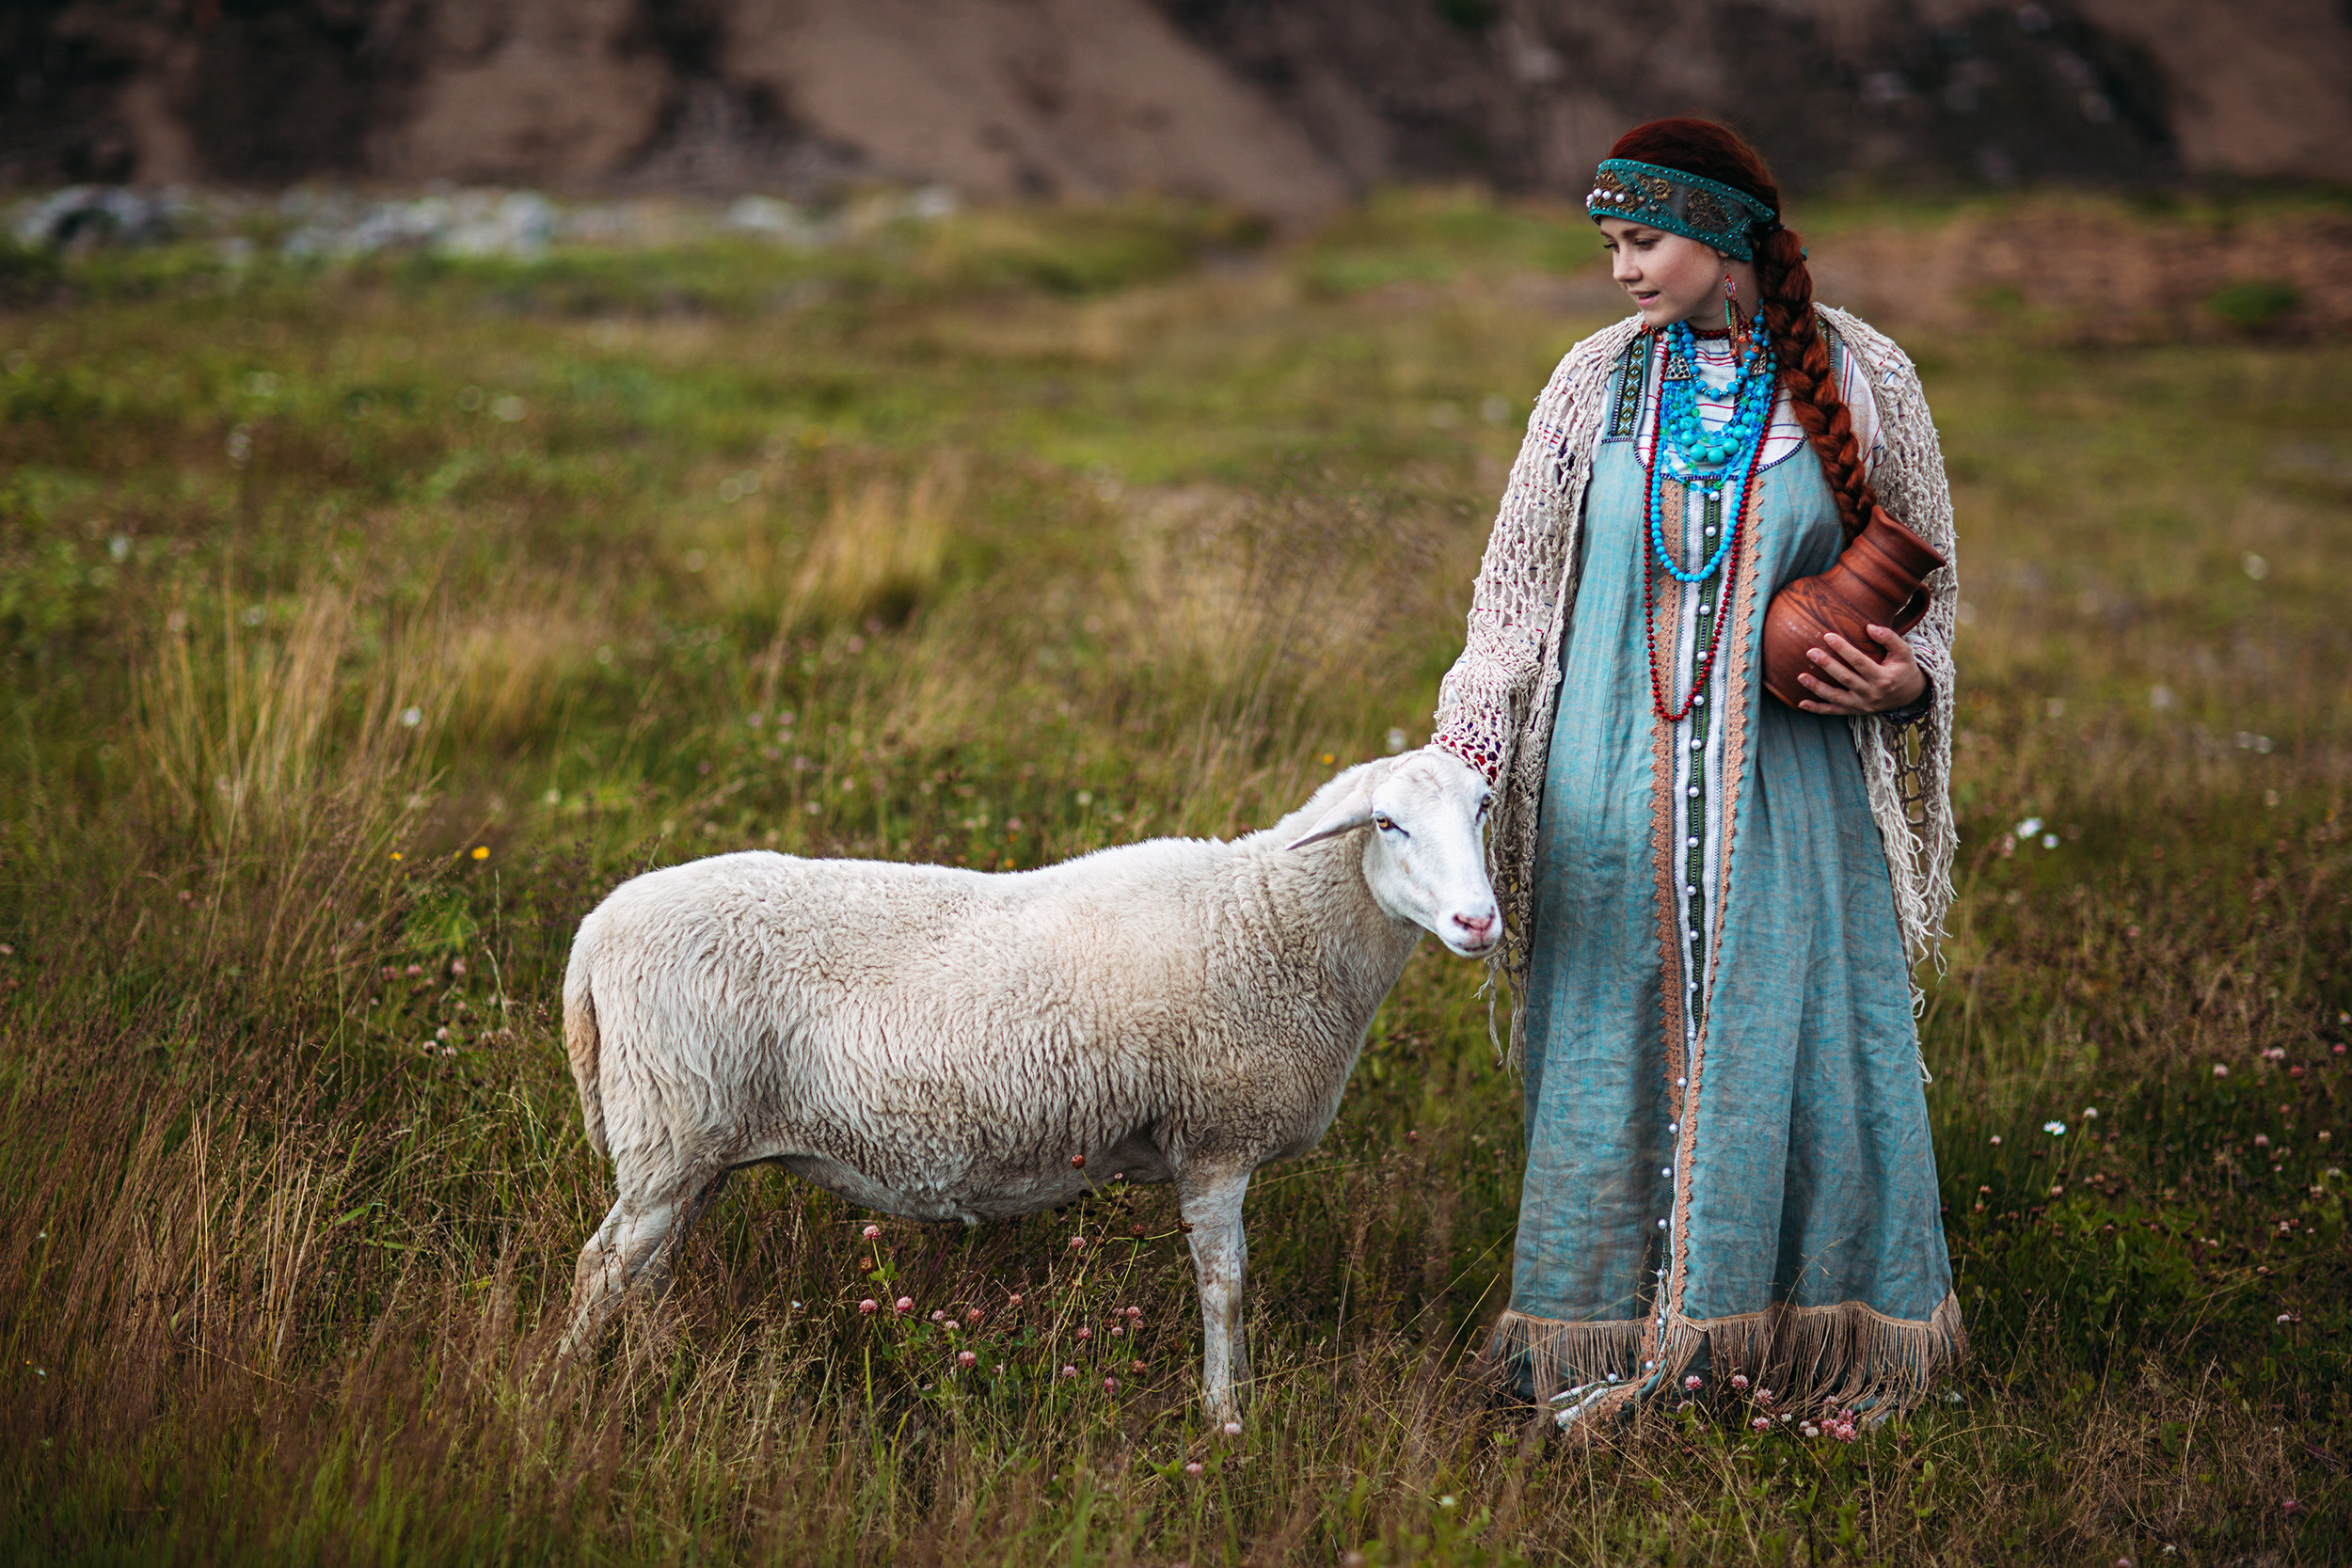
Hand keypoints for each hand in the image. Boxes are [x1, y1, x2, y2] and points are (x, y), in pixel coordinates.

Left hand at [1796, 624, 1926, 715]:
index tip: (1827, 636)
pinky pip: (1834, 712)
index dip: (1843, 649)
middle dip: (1827, 665)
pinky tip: (1801, 703)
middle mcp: (1872, 694)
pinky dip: (1817, 709)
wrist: (1910, 695)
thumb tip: (1869, 627)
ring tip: (1800, 677)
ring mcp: (1862, 705)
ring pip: (1836, 698)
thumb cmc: (1903, 668)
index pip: (1860, 662)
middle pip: (1845, 679)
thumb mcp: (1904, 652)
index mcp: (1884, 678)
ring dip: (1817, 688)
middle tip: (1811, 652)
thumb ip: (1889, 638)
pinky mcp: (1855, 711)